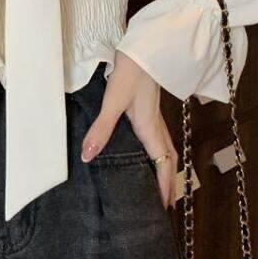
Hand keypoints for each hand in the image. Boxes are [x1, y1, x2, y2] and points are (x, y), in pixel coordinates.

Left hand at [81, 50, 177, 209]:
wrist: (143, 48)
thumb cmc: (130, 74)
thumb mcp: (113, 102)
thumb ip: (101, 129)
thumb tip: (88, 157)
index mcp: (150, 129)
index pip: (163, 165)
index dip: (164, 187)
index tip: (163, 209)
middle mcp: (156, 125)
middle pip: (169, 159)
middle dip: (169, 182)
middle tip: (165, 203)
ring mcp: (154, 115)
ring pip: (165, 147)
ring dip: (165, 167)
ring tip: (158, 183)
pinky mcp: (149, 107)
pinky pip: (159, 136)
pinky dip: (157, 151)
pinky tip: (145, 150)